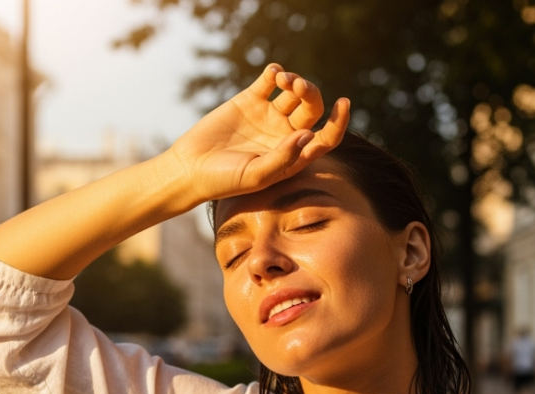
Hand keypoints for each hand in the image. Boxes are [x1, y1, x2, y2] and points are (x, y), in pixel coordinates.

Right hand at [165, 64, 349, 203]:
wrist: (191, 169)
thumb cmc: (225, 180)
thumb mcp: (257, 175)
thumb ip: (284, 158)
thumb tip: (309, 134)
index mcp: (294, 155)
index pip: (326, 137)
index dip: (339, 121)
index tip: (343, 103)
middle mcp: (285, 134)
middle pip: (311, 108)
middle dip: (310, 93)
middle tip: (297, 86)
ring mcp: (268, 116)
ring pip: (293, 92)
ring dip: (294, 80)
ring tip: (282, 79)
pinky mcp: (249, 101)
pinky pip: (269, 81)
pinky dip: (275, 72)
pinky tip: (273, 73)